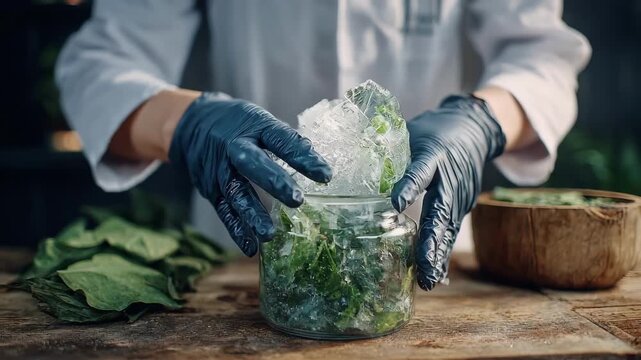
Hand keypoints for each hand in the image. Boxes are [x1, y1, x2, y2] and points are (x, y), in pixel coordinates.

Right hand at [169, 93, 331, 255]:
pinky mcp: (211, 190)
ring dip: (252, 215)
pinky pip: (224, 211)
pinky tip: (250, 247)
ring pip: (236, 193)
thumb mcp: (262, 122)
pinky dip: (236, 230)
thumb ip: (287, 142)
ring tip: (269, 234)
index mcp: (254, 127)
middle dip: (274, 182)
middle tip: (297, 200)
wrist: (194, 124)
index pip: (280, 139)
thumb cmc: (240, 125)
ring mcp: (220, 170)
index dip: (303, 156)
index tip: (326, 175)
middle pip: (253, 163)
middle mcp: (234, 147)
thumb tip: (319, 165)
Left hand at [391, 95, 505, 289]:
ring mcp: (460, 196)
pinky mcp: (463, 206)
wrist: (474, 130)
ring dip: (438, 255)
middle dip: (431, 242)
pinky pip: (451, 232)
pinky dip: (442, 252)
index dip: (409, 186)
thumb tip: (354, 166)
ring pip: (448, 229)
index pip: (420, 171)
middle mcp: (450, 180)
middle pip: (440, 212)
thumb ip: (390, 153)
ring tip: (428, 279)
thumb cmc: (435, 132)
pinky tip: (435, 274)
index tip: (396, 204)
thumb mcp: (413, 134)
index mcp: (434, 155)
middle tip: (423, 266)